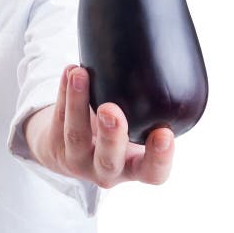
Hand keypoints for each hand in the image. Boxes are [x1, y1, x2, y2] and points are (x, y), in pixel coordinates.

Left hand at [23, 65, 174, 188]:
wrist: (70, 150)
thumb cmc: (117, 137)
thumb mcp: (137, 134)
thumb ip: (152, 113)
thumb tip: (178, 60)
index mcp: (134, 168)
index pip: (153, 173)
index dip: (160, 158)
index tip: (165, 133)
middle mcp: (107, 170)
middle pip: (108, 160)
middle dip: (110, 135)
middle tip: (110, 110)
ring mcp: (77, 160)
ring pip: (75, 135)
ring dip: (77, 103)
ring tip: (80, 74)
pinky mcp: (54, 144)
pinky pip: (58, 117)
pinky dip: (63, 91)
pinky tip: (70, 71)